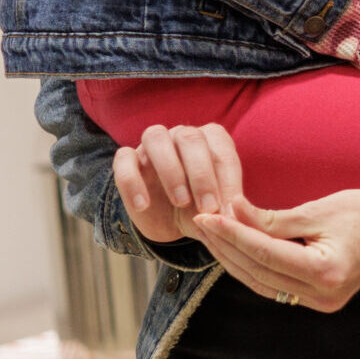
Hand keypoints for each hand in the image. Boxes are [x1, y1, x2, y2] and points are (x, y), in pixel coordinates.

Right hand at [111, 123, 243, 244]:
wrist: (169, 223)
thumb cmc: (200, 209)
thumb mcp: (217, 213)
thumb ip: (229, 211)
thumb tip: (236, 217)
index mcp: (211, 140)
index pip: (222, 149)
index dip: (228, 179)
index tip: (228, 209)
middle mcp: (182, 135)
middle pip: (190, 138)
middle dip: (201, 174)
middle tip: (207, 208)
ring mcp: (152, 145)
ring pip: (156, 137)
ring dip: (170, 170)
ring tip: (180, 202)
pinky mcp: (128, 160)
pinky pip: (123, 158)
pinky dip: (131, 181)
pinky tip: (142, 206)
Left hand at [191, 187, 359, 311]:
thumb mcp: (320, 209)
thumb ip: (273, 219)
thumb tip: (233, 212)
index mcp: (326, 272)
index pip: (264, 253)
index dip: (232, 234)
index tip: (207, 216)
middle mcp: (322, 295)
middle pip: (259, 272)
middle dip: (227, 247)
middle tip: (202, 221)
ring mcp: (321, 301)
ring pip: (262, 282)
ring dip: (234, 259)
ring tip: (212, 234)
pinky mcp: (319, 297)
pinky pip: (276, 284)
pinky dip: (253, 266)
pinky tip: (235, 249)